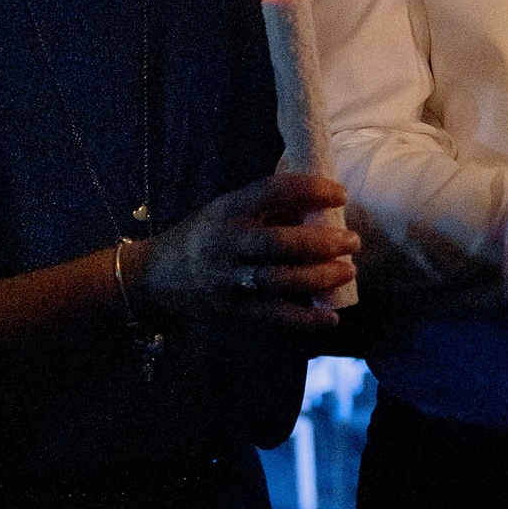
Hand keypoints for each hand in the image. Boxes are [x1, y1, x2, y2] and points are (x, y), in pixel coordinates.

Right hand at [132, 173, 359, 328]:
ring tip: (348, 271)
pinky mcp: (233, 310)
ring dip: (321, 277)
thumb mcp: (227, 210)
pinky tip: (331, 317)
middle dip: (323, 242)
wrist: (155, 278)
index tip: (341, 193)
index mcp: (228, 209)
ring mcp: (229, 280)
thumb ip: (268, 209)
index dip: (311, 190)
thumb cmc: (204, 236)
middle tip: (353, 241)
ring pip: (281, 280)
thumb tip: (323, 209)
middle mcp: (227, 243)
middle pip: (281, 243)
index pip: (273, 191)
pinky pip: (274, 315)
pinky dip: (305, 318)